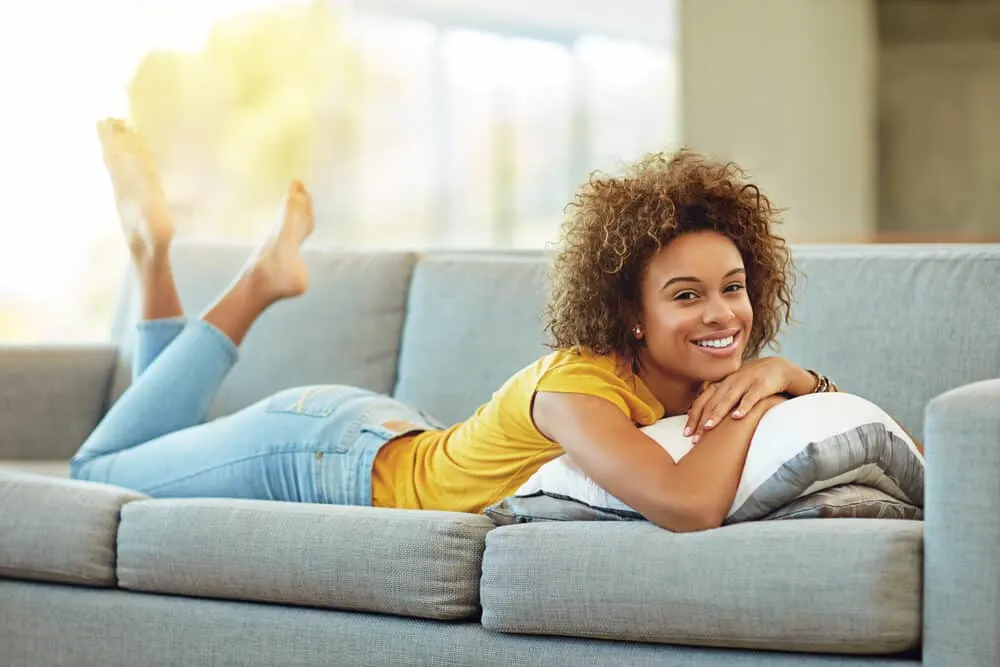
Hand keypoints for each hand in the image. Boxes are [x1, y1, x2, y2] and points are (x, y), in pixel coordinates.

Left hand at [684, 357, 814, 441]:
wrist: (778, 367)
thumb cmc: (751, 383)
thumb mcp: (733, 390)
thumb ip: (719, 402)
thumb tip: (699, 420)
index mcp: (721, 384)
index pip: (703, 401)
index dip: (693, 417)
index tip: (686, 434)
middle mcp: (730, 382)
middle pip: (712, 402)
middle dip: (701, 420)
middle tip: (694, 438)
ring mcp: (745, 382)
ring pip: (728, 399)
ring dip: (718, 413)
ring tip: (708, 427)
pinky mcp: (761, 385)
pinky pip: (751, 396)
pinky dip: (744, 406)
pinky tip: (737, 417)